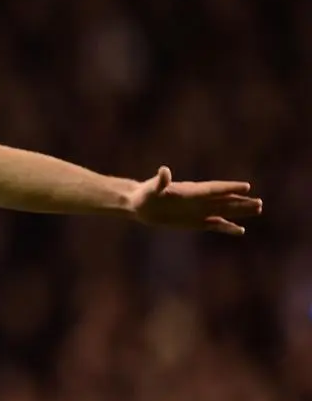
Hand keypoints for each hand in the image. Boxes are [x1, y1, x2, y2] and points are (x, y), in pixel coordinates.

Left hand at [130, 166, 261, 235]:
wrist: (140, 205)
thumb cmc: (146, 194)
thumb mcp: (153, 188)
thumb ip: (161, 181)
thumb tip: (164, 170)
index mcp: (191, 191)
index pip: (214, 188)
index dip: (229, 187)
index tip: (246, 186)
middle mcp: (198, 200)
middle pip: (224, 200)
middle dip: (241, 201)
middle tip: (260, 203)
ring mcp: (198, 211)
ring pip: (223, 210)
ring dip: (240, 211)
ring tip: (258, 210)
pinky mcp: (195, 222)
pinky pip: (214, 224)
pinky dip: (227, 227)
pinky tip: (240, 230)